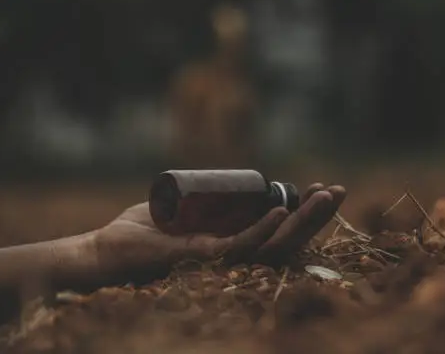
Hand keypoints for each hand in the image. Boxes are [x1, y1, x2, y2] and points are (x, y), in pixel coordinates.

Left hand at [93, 183, 345, 283]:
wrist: (105, 251)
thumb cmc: (139, 231)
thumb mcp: (182, 207)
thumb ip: (204, 200)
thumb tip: (227, 183)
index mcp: (231, 243)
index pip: (278, 229)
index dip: (304, 211)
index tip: (322, 187)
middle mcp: (232, 256)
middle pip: (284, 238)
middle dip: (315, 216)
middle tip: (339, 191)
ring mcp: (219, 261)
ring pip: (271, 244)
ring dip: (301, 221)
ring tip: (326, 196)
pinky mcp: (201, 259)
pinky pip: (240, 247)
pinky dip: (264, 230)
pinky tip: (282, 211)